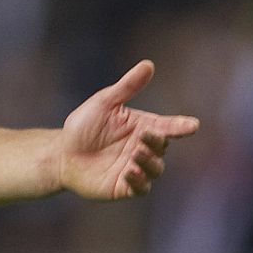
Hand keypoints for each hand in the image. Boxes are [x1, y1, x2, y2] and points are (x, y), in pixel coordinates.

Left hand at [59, 60, 199, 198]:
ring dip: (150, 162)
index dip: (181, 126)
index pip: (168, 126)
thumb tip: (148, 64)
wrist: (60, 154)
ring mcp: (135, 168)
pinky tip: (130, 173)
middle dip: (157, 142)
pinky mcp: (124, 186)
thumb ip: (127, 87)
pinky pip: (140, 188)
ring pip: (155, 169)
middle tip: (146, 135)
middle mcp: (143, 148)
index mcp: (143, 127)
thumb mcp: (104, 103)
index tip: (192, 125)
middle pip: (161, 147)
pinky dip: (139, 181)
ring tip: (136, 153)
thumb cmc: (83, 126)